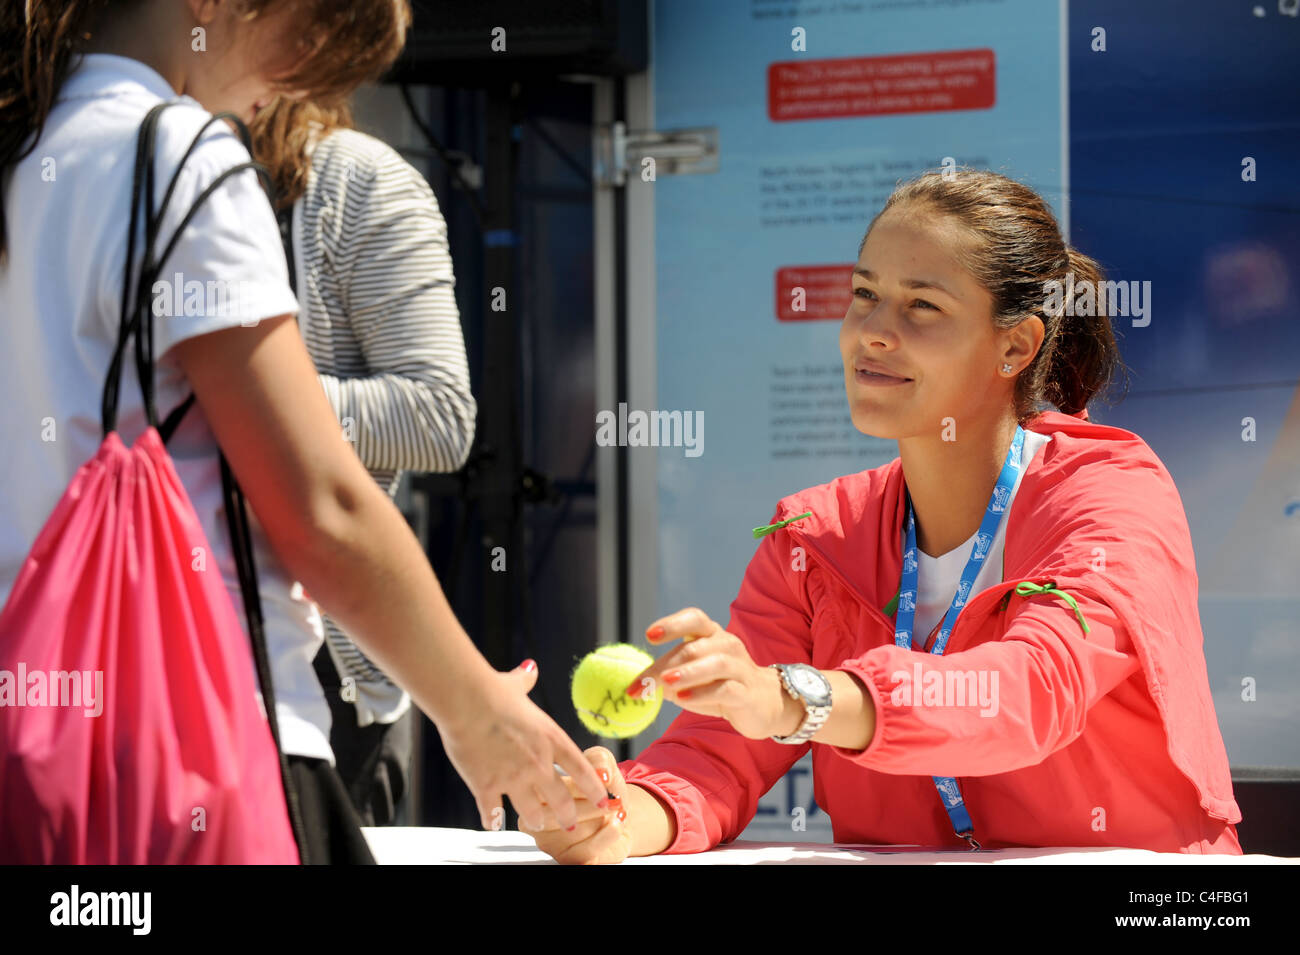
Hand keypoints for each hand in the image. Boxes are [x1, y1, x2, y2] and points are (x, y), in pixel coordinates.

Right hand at [439, 660, 608, 832]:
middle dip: (568, 814)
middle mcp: (538, 763)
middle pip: (561, 799)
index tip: (603, 800)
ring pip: (532, 812)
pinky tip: (492, 823)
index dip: (594, 788)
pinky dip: (492, 819)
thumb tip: (530, 668)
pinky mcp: (486, 786)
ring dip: (536, 819)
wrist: (468, 701)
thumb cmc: (493, 690)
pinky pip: (492, 812)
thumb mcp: (516, 685)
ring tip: (537, 824)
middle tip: (570, 822)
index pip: (581, 770)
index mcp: (551, 739)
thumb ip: (525, 681)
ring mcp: (513, 778)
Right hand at [521, 746, 630, 864]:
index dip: (580, 781)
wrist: (620, 816)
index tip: (604, 778)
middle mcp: (538, 817)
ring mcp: (549, 841)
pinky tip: (615, 826)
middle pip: (556, 808)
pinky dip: (605, 837)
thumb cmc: (603, 790)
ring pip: (569, 830)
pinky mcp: (566, 859)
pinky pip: (582, 852)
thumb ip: (599, 759)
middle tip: (611, 798)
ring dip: (598, 818)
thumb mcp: (603, 763)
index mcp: (538, 790)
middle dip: (588, 802)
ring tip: (615, 809)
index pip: (551, 784)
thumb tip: (601, 772)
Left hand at [630, 607, 796, 739]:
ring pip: (714, 663)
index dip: (672, 624)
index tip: (649, 635)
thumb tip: (643, 684)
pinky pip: (725, 689)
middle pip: (694, 648)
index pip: (694, 619)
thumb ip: (669, 676)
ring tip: (665, 682)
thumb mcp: (692, 678)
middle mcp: (727, 645)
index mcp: (712, 635)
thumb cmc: (721, 685)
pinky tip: (682, 700)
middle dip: (663, 666)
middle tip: (640, 684)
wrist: (765, 703)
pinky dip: (702, 694)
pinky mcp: (747, 692)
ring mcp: (740, 668)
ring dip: (687, 673)